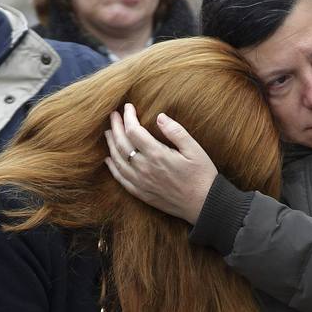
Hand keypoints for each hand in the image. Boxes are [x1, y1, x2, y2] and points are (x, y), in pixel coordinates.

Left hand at [104, 103, 217, 223]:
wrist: (203, 205)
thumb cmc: (202, 175)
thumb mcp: (194, 149)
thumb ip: (176, 131)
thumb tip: (160, 116)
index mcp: (157, 154)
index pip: (133, 131)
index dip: (128, 117)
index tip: (128, 107)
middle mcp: (144, 168)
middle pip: (121, 144)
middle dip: (116, 127)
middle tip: (113, 115)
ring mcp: (140, 182)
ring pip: (117, 161)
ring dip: (111, 145)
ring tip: (108, 133)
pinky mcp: (141, 193)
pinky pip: (120, 179)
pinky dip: (112, 167)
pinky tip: (108, 160)